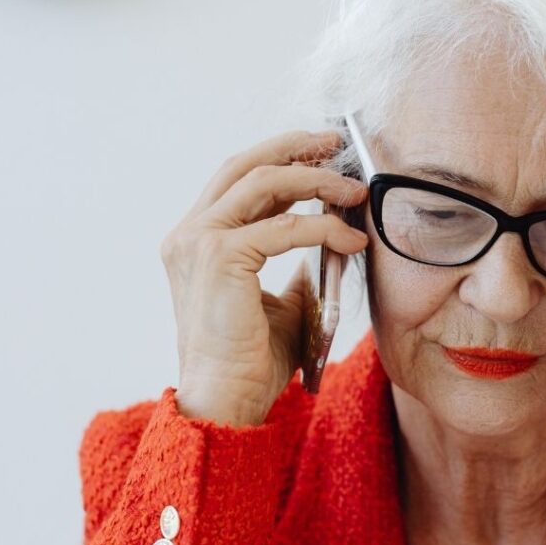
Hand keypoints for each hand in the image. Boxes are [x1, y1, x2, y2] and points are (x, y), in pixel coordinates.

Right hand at [161, 130, 369, 426]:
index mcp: (197, 240)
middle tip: (336, 144)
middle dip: (295, 147)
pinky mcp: (220, 259)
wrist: (227, 400)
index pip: (239, 179)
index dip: (281, 157)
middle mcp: (190, 234)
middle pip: (245, 165)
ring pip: (265, 183)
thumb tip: (331, 237)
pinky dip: (325, 227)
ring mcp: (199, 243)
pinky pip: (286, 227)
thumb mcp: (282, 301)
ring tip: (354, 191)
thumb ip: (297, 265)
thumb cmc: (251, 358)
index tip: (321, 151)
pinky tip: (352, 238)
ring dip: (316, 181)